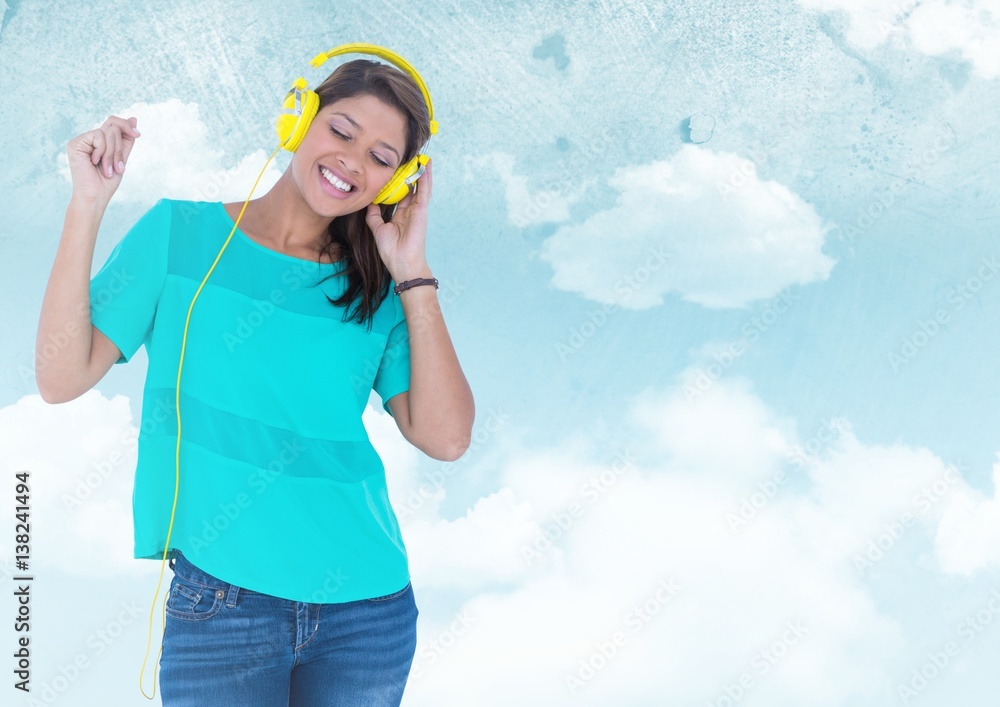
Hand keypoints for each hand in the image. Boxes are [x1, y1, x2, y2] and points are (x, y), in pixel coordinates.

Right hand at [67, 115, 140, 206]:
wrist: (96, 197)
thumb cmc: (107, 182)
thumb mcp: (122, 158)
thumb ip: (126, 140)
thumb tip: (134, 118)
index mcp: (100, 142)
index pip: (113, 123)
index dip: (126, 125)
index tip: (138, 134)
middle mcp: (89, 139)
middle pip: (113, 127)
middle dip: (120, 149)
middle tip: (118, 167)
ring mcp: (81, 140)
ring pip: (107, 132)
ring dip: (112, 154)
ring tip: (107, 169)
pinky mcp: (75, 143)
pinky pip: (98, 136)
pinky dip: (102, 151)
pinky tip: (95, 162)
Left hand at [364, 157, 432, 280]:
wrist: (402, 262)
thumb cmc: (391, 251)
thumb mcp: (377, 230)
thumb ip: (374, 216)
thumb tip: (371, 203)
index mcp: (401, 216)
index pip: (400, 195)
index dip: (399, 183)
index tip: (396, 171)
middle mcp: (410, 211)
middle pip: (412, 188)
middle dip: (411, 174)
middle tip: (410, 159)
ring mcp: (417, 210)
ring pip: (420, 187)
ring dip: (421, 173)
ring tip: (422, 158)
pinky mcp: (421, 211)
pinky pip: (423, 192)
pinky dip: (425, 179)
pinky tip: (425, 167)